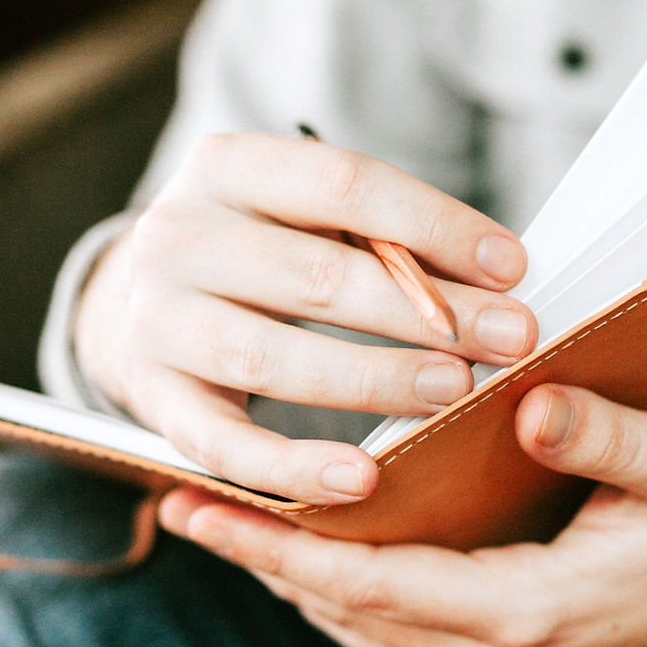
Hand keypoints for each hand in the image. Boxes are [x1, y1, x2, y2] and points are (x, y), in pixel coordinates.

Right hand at [75, 133, 536, 502]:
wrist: (134, 306)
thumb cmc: (261, 256)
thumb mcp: (305, 217)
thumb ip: (381, 237)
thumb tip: (500, 278)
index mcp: (227, 167)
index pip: (341, 184)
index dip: (433, 224)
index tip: (511, 265)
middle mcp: (178, 236)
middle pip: (314, 275)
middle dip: (425, 310)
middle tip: (510, 337)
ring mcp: (157, 322)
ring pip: (271, 357)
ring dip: (374, 378)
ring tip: (454, 389)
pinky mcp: (156, 400)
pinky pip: (226, 446)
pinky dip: (295, 466)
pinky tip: (363, 479)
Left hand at [158, 385, 646, 646]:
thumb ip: (605, 435)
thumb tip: (525, 401)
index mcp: (534, 611)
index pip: (370, 581)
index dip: (277, 545)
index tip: (199, 508)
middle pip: (352, 612)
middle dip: (266, 562)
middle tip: (187, 504)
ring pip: (375, 632)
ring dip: (303, 583)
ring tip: (237, 527)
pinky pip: (410, 638)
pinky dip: (355, 599)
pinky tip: (327, 562)